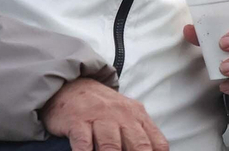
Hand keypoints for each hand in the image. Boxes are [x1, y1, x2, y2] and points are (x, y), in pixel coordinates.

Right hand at [41, 77, 169, 150]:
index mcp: (138, 116)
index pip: (157, 144)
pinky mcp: (77, 120)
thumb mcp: (127, 115)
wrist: (71, 84)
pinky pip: (84, 143)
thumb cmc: (102, 109)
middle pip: (138, 146)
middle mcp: (121, 115)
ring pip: (111, 146)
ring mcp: (99, 116)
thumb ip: (140, 135)